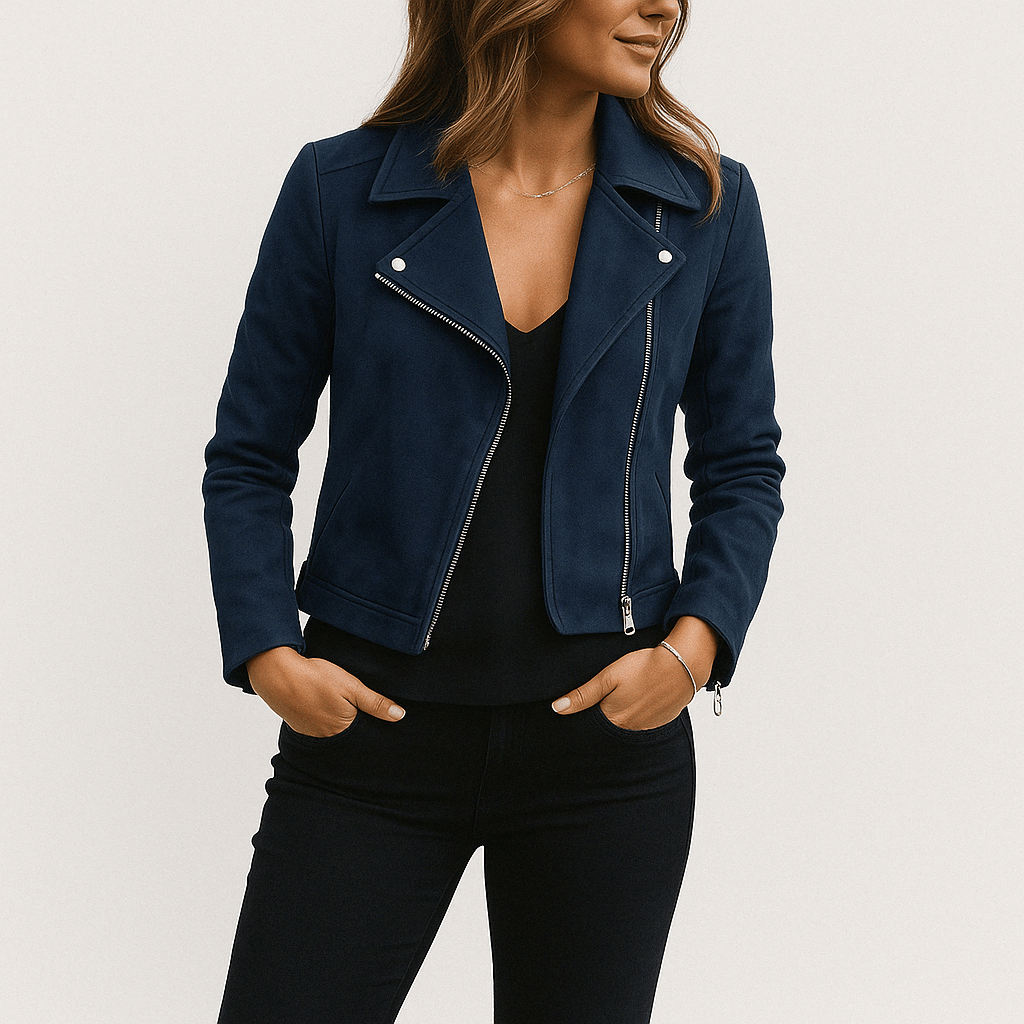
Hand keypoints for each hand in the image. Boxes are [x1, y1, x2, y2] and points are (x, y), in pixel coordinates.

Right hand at [246, 647, 405, 737]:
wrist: (275, 672)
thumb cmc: (316, 678)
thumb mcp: (351, 687)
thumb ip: (375, 703)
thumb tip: (400, 716)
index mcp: (341, 730)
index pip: (364, 734)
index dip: (371, 726)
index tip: (379, 720)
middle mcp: (325, 737)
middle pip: (347, 734)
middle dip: (355, 725)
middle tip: (358, 709)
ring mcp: (309, 731)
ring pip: (331, 729)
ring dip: (337, 721)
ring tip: (340, 706)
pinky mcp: (297, 723)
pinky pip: (316, 724)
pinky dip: (322, 717)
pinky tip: (323, 705)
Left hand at [550, 616, 717, 728]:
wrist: (682, 665)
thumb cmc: (644, 667)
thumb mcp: (608, 677)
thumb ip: (583, 695)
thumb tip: (557, 709)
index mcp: (614, 719)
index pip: (592, 724)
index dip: (589, 712)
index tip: (590, 703)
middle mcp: (629, 728)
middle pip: (610, 725)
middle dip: (606, 714)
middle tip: (613, 694)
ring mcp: (647, 726)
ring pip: (628, 724)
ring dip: (625, 713)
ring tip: (629, 693)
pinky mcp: (661, 721)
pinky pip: (644, 721)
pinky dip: (641, 712)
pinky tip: (643, 697)